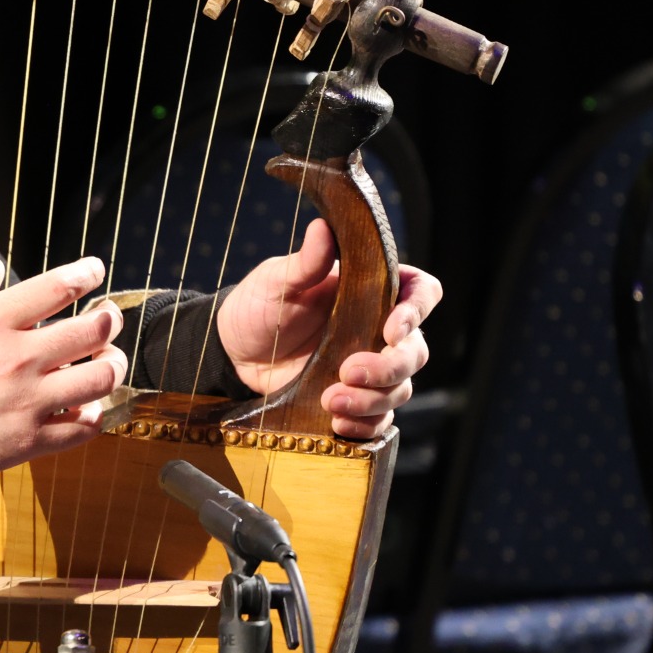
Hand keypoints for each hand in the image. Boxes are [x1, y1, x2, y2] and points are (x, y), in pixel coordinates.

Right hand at [0, 257, 128, 498]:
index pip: (56, 287)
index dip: (85, 273)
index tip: (95, 270)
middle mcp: (18, 358)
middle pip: (92, 331)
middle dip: (109, 319)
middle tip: (108, 318)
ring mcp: (28, 401)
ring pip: (99, 378)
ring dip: (113, 364)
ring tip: (108, 360)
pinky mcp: (31, 440)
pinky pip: (83, 427)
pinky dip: (94, 413)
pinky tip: (87, 404)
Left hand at [216, 219, 442, 439]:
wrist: (232, 350)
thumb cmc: (259, 305)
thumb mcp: (277, 280)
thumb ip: (305, 261)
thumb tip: (323, 227)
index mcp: (371, 291)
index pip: (420, 293)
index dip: (416, 311)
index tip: (390, 328)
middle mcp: (378, 330)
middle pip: (415, 351)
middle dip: (389, 367)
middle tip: (348, 371)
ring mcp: (369, 367)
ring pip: (400, 389)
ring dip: (372, 400)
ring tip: (330, 401)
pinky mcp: (354, 400)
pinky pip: (379, 420)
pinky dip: (365, 426)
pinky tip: (337, 424)